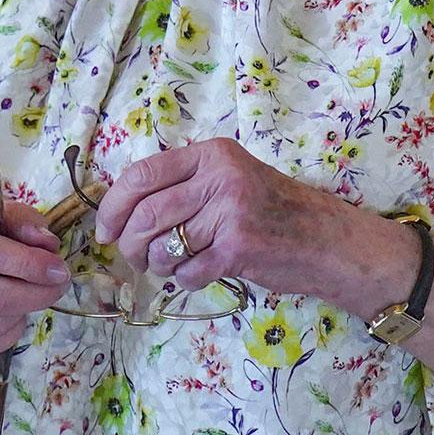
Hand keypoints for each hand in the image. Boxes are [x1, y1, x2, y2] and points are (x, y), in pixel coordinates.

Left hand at [94, 138, 415, 315]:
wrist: (328, 240)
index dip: (112, 207)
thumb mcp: (229, 179)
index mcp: (210, 155)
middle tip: (133, 258)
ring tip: (166, 267)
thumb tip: (119, 210)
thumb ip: (183, 185)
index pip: (140, 176)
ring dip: (155, 264)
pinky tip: (196, 276)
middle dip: (129, 243)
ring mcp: (231, 211)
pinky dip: (183, 279)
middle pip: (145, 213)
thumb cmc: (273, 212)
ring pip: (163, 243)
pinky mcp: (239, 247)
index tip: (105, 231)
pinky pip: (188, 270)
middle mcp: (219, 177)